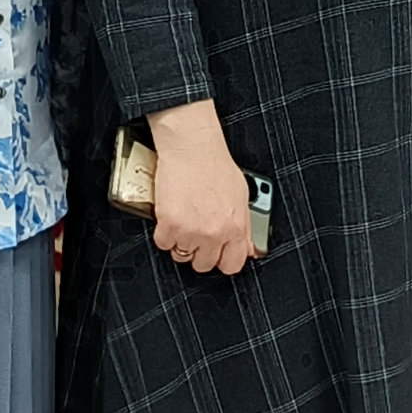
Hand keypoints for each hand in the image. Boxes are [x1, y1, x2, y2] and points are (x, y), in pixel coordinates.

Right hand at [147, 100, 254, 275]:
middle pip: (204, 264)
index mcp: (236, 227)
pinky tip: (170, 216)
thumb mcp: (241, 196)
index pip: (233, 265)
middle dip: (199, 251)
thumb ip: (244, 226)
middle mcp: (215, 233)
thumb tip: (248, 249)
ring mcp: (192, 231)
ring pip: (181, 255)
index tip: (216, 253)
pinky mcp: (170, 225)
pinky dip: (163, 232)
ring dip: (180, 241)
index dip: (222, 260)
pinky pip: (163, 243)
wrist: (192, 147)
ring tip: (183, 219)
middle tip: (195, 232)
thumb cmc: (215, 165)